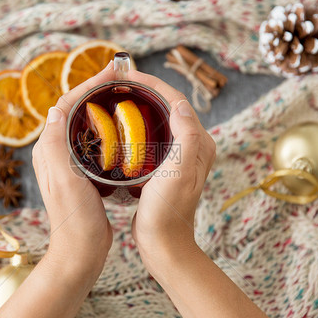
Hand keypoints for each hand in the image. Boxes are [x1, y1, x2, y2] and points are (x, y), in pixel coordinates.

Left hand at [32, 63, 115, 277]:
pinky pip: (96, 141)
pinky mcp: (84, 173)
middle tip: (123, 80)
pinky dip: (110, 128)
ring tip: (126, 97)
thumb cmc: (74, 219)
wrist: (82, 250)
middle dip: (97, 90)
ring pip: (87, 124)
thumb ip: (55, 145)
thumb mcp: (64, 180)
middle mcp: (56, 152)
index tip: (113, 73)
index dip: (88, 85)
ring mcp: (70, 162)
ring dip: (103, 107)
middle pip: (76, 110)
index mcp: (48, 149)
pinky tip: (126, 130)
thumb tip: (56, 108)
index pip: (66, 105)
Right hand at [128, 70, 215, 274]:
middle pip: (168, 106)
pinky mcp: (166, 166)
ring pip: (159, 120)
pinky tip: (119, 128)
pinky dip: (137, 126)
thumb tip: (179, 103)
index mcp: (200, 143)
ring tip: (117, 99)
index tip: (128, 76)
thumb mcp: (178, 171)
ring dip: (141, 106)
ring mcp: (179, 156)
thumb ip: (186, 135)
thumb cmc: (168, 210)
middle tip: (119, 84)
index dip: (152, 83)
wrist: (162, 242)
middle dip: (145, 90)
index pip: (177, 100)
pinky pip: (152, 136)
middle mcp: (193, 146)